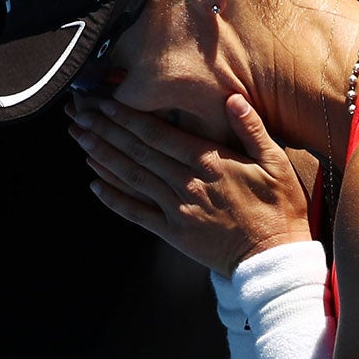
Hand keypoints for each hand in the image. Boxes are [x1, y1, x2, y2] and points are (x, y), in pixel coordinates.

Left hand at [69, 93, 311, 273]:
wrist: (274, 260)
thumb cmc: (279, 210)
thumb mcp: (275, 163)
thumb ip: (251, 129)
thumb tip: (232, 98)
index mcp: (209, 162)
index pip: (159, 134)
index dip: (128, 117)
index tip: (105, 103)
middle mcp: (186, 183)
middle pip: (137, 151)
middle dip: (105, 130)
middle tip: (79, 113)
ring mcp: (177, 209)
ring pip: (132, 177)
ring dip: (102, 157)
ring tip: (79, 139)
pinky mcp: (173, 233)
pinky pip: (137, 213)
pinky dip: (113, 199)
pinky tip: (94, 184)